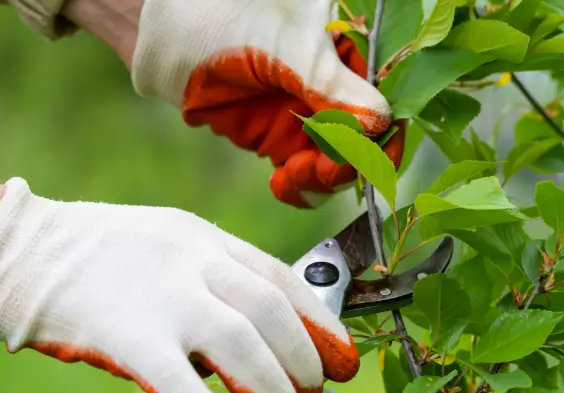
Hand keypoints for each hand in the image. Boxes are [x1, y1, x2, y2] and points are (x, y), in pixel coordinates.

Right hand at [0, 177, 358, 392]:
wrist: (32, 248)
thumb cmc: (105, 252)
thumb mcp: (173, 245)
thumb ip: (216, 279)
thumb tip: (256, 333)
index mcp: (207, 240)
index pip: (281, 278)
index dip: (320, 319)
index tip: (341, 353)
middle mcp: (195, 262)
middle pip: (271, 312)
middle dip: (304, 357)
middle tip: (318, 391)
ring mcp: (165, 297)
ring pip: (242, 346)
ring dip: (275, 387)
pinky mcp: (130, 335)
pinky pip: (183, 386)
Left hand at [131, 0, 405, 207]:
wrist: (163, 38)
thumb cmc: (222, 18)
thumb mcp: (285, 47)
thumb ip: (330, 85)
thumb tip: (379, 122)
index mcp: (346, 48)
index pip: (383, 96)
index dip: (384, 132)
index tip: (373, 159)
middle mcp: (333, 85)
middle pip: (364, 138)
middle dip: (350, 162)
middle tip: (326, 169)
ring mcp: (306, 114)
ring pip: (336, 162)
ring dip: (324, 178)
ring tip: (297, 175)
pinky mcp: (280, 139)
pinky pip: (304, 173)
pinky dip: (301, 188)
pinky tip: (284, 184)